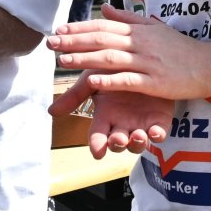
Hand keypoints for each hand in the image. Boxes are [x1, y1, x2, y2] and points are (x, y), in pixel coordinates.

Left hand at [48, 4, 210, 101]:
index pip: (104, 25)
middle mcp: (141, 43)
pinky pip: (129, 80)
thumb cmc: (181, 48)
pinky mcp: (156, 83)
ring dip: (85, 59)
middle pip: (102, 39)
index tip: (58, 29)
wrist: (210, 64)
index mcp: (139, 30)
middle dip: (74, 41)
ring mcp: (148, 62)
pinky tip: (93, 82)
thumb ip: (128, 17)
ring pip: (111, 58)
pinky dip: (110, 80)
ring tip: (63, 61)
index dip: (80, 27)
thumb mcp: (155, 28)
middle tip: (50, 43)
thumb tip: (104, 5)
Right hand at [50, 73, 172, 158]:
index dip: (97, 145)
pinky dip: (157, 135)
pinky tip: (155, 132)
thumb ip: (76, 95)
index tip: (98, 152)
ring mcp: (140, 123)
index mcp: (104, 116)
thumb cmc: (113, 70)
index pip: (98, 136)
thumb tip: (51, 111)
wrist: (141, 58)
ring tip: (137, 136)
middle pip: (118, 143)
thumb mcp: (93, 79)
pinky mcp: (158, 119)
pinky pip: (158, 132)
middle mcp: (121, 124)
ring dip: (137, 143)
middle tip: (119, 140)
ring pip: (138, 142)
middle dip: (118, 144)